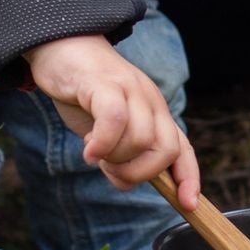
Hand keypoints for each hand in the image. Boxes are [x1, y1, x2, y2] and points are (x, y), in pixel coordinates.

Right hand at [27, 32, 199, 202]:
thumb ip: (121, 151)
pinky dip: (103, 143)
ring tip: (94, 150)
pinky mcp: (105, 84)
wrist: (60, 45)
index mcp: (154, 113)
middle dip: (140, 173)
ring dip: (114, 158)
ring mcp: (130, 90)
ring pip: (141, 139)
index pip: (182, 148)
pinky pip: (116, 120)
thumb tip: (126, 182)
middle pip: (166, 149)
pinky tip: (88, 150)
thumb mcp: (108, 127)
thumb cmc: (84, 92)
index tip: (187, 203)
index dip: (188, 177)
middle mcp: (149, 101)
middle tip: (110, 168)